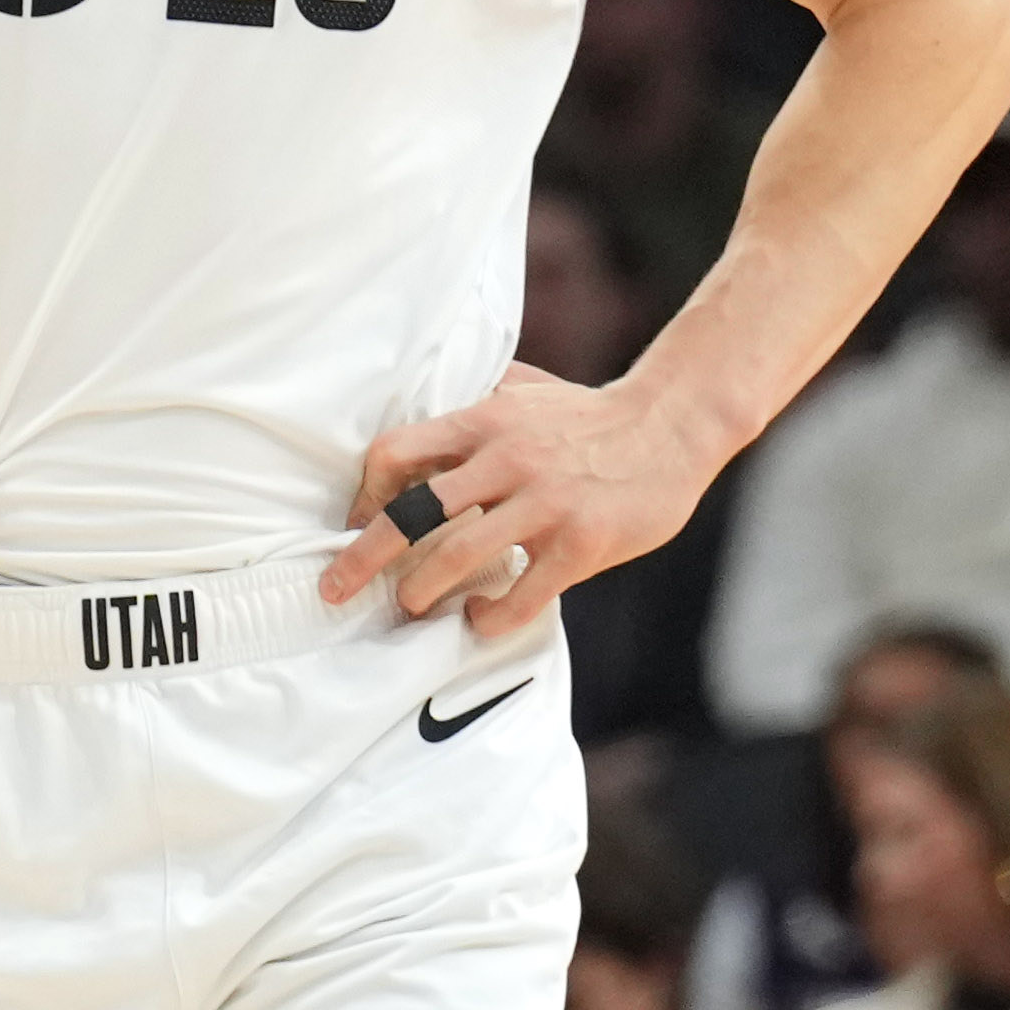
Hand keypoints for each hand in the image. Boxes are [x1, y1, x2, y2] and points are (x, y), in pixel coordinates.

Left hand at [326, 370, 704, 652]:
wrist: (673, 424)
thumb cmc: (590, 413)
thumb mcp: (525, 389)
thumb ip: (475, 396)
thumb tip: (423, 398)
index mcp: (485, 420)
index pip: (396, 454)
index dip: (365, 495)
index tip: (355, 525)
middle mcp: (508, 459)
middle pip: (413, 514)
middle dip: (364, 559)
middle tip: (336, 590)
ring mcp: (545, 503)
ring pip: (459, 557)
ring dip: (422, 591)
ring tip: (411, 607)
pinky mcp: (580, 543)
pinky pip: (520, 595)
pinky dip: (489, 617)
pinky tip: (478, 621)